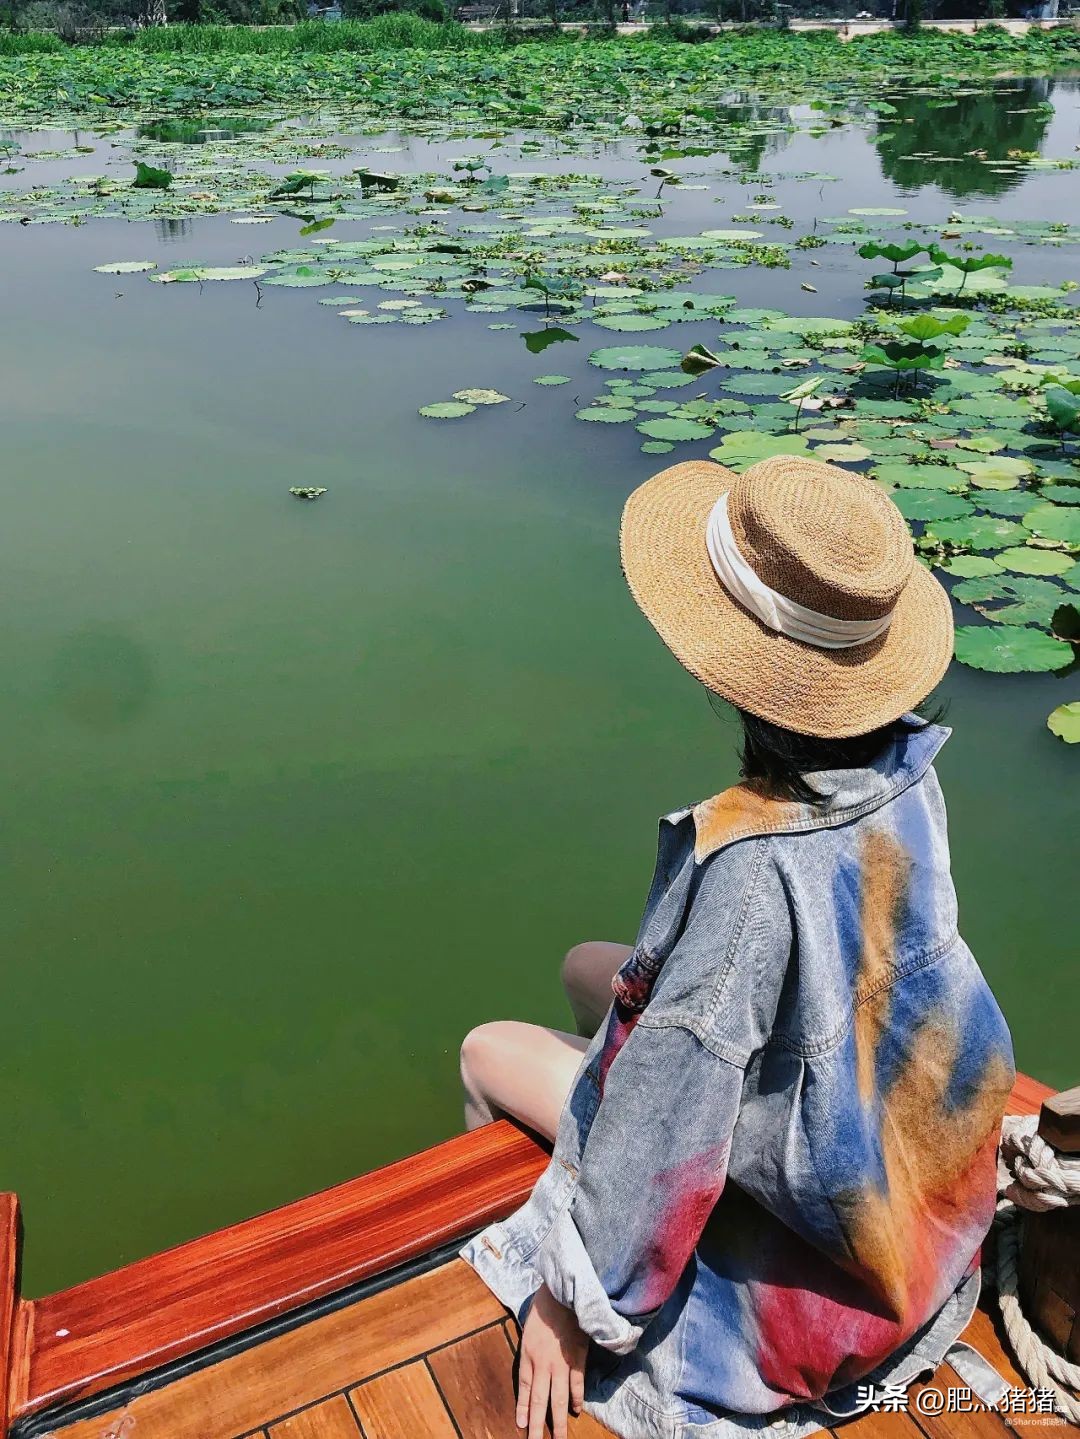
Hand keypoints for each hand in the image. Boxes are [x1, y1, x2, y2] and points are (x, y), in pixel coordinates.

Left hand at [516, 1283, 587, 1438]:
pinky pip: (577, 1384)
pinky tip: (575, 1410)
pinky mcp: (578, 1358)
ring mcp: (562, 1363)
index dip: (524, 1409)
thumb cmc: (543, 1307)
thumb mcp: (528, 1329)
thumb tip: (532, 1367)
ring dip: (558, 1422)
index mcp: (528, 1355)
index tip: (522, 1426)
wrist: (563, 1292)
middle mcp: (543, 1364)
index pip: (525, 1389)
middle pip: (540, 1401)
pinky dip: (577, 1399)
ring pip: (558, 1400)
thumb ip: (530, 1350)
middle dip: (537, 1426)